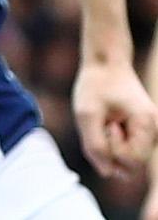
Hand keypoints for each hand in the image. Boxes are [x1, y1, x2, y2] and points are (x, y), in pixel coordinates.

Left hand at [73, 58, 156, 185]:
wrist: (105, 64)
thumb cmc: (95, 85)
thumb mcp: (86, 114)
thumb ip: (94, 145)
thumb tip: (106, 173)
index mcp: (148, 124)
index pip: (132, 160)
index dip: (112, 148)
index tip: (107, 124)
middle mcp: (155, 132)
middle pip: (132, 164)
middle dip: (111, 149)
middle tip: (105, 124)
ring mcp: (151, 134)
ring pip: (128, 159)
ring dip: (111, 146)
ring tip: (107, 122)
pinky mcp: (143, 134)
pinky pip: (126, 150)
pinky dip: (113, 142)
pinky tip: (109, 124)